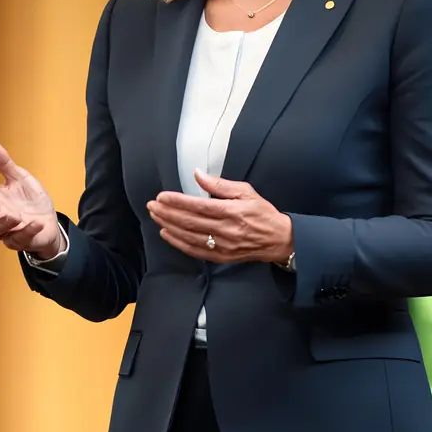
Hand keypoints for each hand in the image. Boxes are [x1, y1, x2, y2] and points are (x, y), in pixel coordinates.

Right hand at [0, 141, 60, 257]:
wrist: (49, 221)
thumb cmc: (29, 200)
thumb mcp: (20, 178)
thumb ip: (5, 164)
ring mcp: (5, 231)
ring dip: (4, 223)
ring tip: (16, 215)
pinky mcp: (19, 241)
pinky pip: (19, 240)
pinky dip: (27, 231)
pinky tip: (36, 223)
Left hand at [147, 169, 292, 263]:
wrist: (278, 239)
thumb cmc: (262, 213)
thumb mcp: (246, 191)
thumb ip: (220, 185)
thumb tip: (199, 175)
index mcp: (232, 211)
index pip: (198, 206)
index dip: (177, 201)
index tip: (162, 196)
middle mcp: (225, 230)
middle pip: (189, 222)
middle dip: (167, 212)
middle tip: (152, 205)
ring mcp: (222, 245)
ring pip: (189, 236)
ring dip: (169, 226)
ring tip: (156, 216)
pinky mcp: (221, 256)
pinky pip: (195, 250)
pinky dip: (178, 243)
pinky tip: (167, 234)